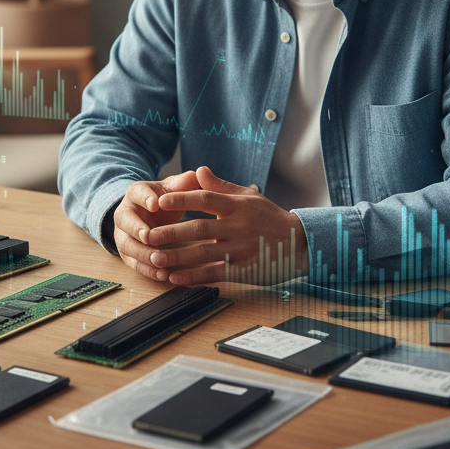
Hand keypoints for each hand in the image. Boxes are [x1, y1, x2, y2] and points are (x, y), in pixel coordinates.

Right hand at [113, 169, 205, 281]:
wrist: (150, 215)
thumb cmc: (164, 200)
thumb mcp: (172, 189)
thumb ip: (183, 183)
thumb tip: (195, 174)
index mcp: (136, 194)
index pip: (137, 194)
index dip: (145, 198)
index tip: (155, 204)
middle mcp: (125, 214)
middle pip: (126, 222)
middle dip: (137, 230)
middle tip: (149, 236)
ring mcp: (124, 235)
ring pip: (128, 246)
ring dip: (143, 254)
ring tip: (159, 260)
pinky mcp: (128, 254)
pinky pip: (135, 264)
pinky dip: (148, 270)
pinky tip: (163, 275)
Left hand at [145, 166, 306, 284]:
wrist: (300, 243)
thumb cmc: (270, 217)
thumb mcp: (248, 196)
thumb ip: (221, 186)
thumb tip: (198, 170)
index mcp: (237, 206)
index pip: (206, 199)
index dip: (183, 199)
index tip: (161, 200)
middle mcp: (238, 227)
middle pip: (200, 229)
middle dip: (172, 233)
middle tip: (149, 236)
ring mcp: (241, 249)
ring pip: (204, 254)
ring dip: (178, 257)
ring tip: (155, 258)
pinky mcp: (244, 270)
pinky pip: (215, 273)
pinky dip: (194, 277)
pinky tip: (176, 277)